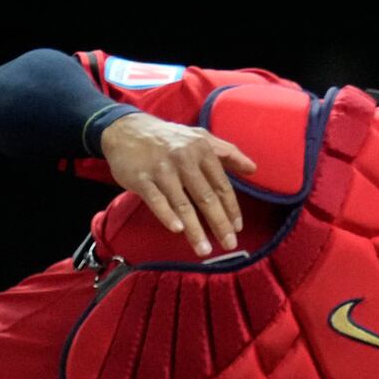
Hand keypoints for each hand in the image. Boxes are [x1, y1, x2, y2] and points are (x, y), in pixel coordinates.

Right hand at [100, 111, 255, 256]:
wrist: (125, 128)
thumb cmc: (169, 138)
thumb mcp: (200, 137)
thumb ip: (228, 153)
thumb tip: (254, 169)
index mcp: (202, 151)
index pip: (221, 185)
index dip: (231, 208)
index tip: (238, 228)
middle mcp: (183, 159)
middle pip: (206, 197)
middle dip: (220, 224)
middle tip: (230, 245)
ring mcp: (161, 169)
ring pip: (182, 203)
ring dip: (195, 229)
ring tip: (205, 249)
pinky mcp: (140, 177)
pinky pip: (156, 200)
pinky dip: (167, 215)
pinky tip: (177, 230)